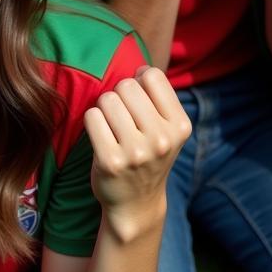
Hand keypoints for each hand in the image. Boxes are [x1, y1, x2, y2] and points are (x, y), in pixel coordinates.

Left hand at [85, 66, 190, 243]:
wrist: (136, 204)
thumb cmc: (147, 154)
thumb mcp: (166, 128)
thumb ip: (157, 96)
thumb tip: (138, 68)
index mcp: (180, 126)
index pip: (152, 75)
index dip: (140, 82)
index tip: (139, 102)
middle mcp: (162, 140)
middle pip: (126, 85)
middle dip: (120, 96)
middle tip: (124, 120)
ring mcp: (136, 152)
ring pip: (107, 99)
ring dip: (105, 109)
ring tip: (113, 130)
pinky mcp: (110, 161)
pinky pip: (92, 116)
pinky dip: (92, 122)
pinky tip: (102, 139)